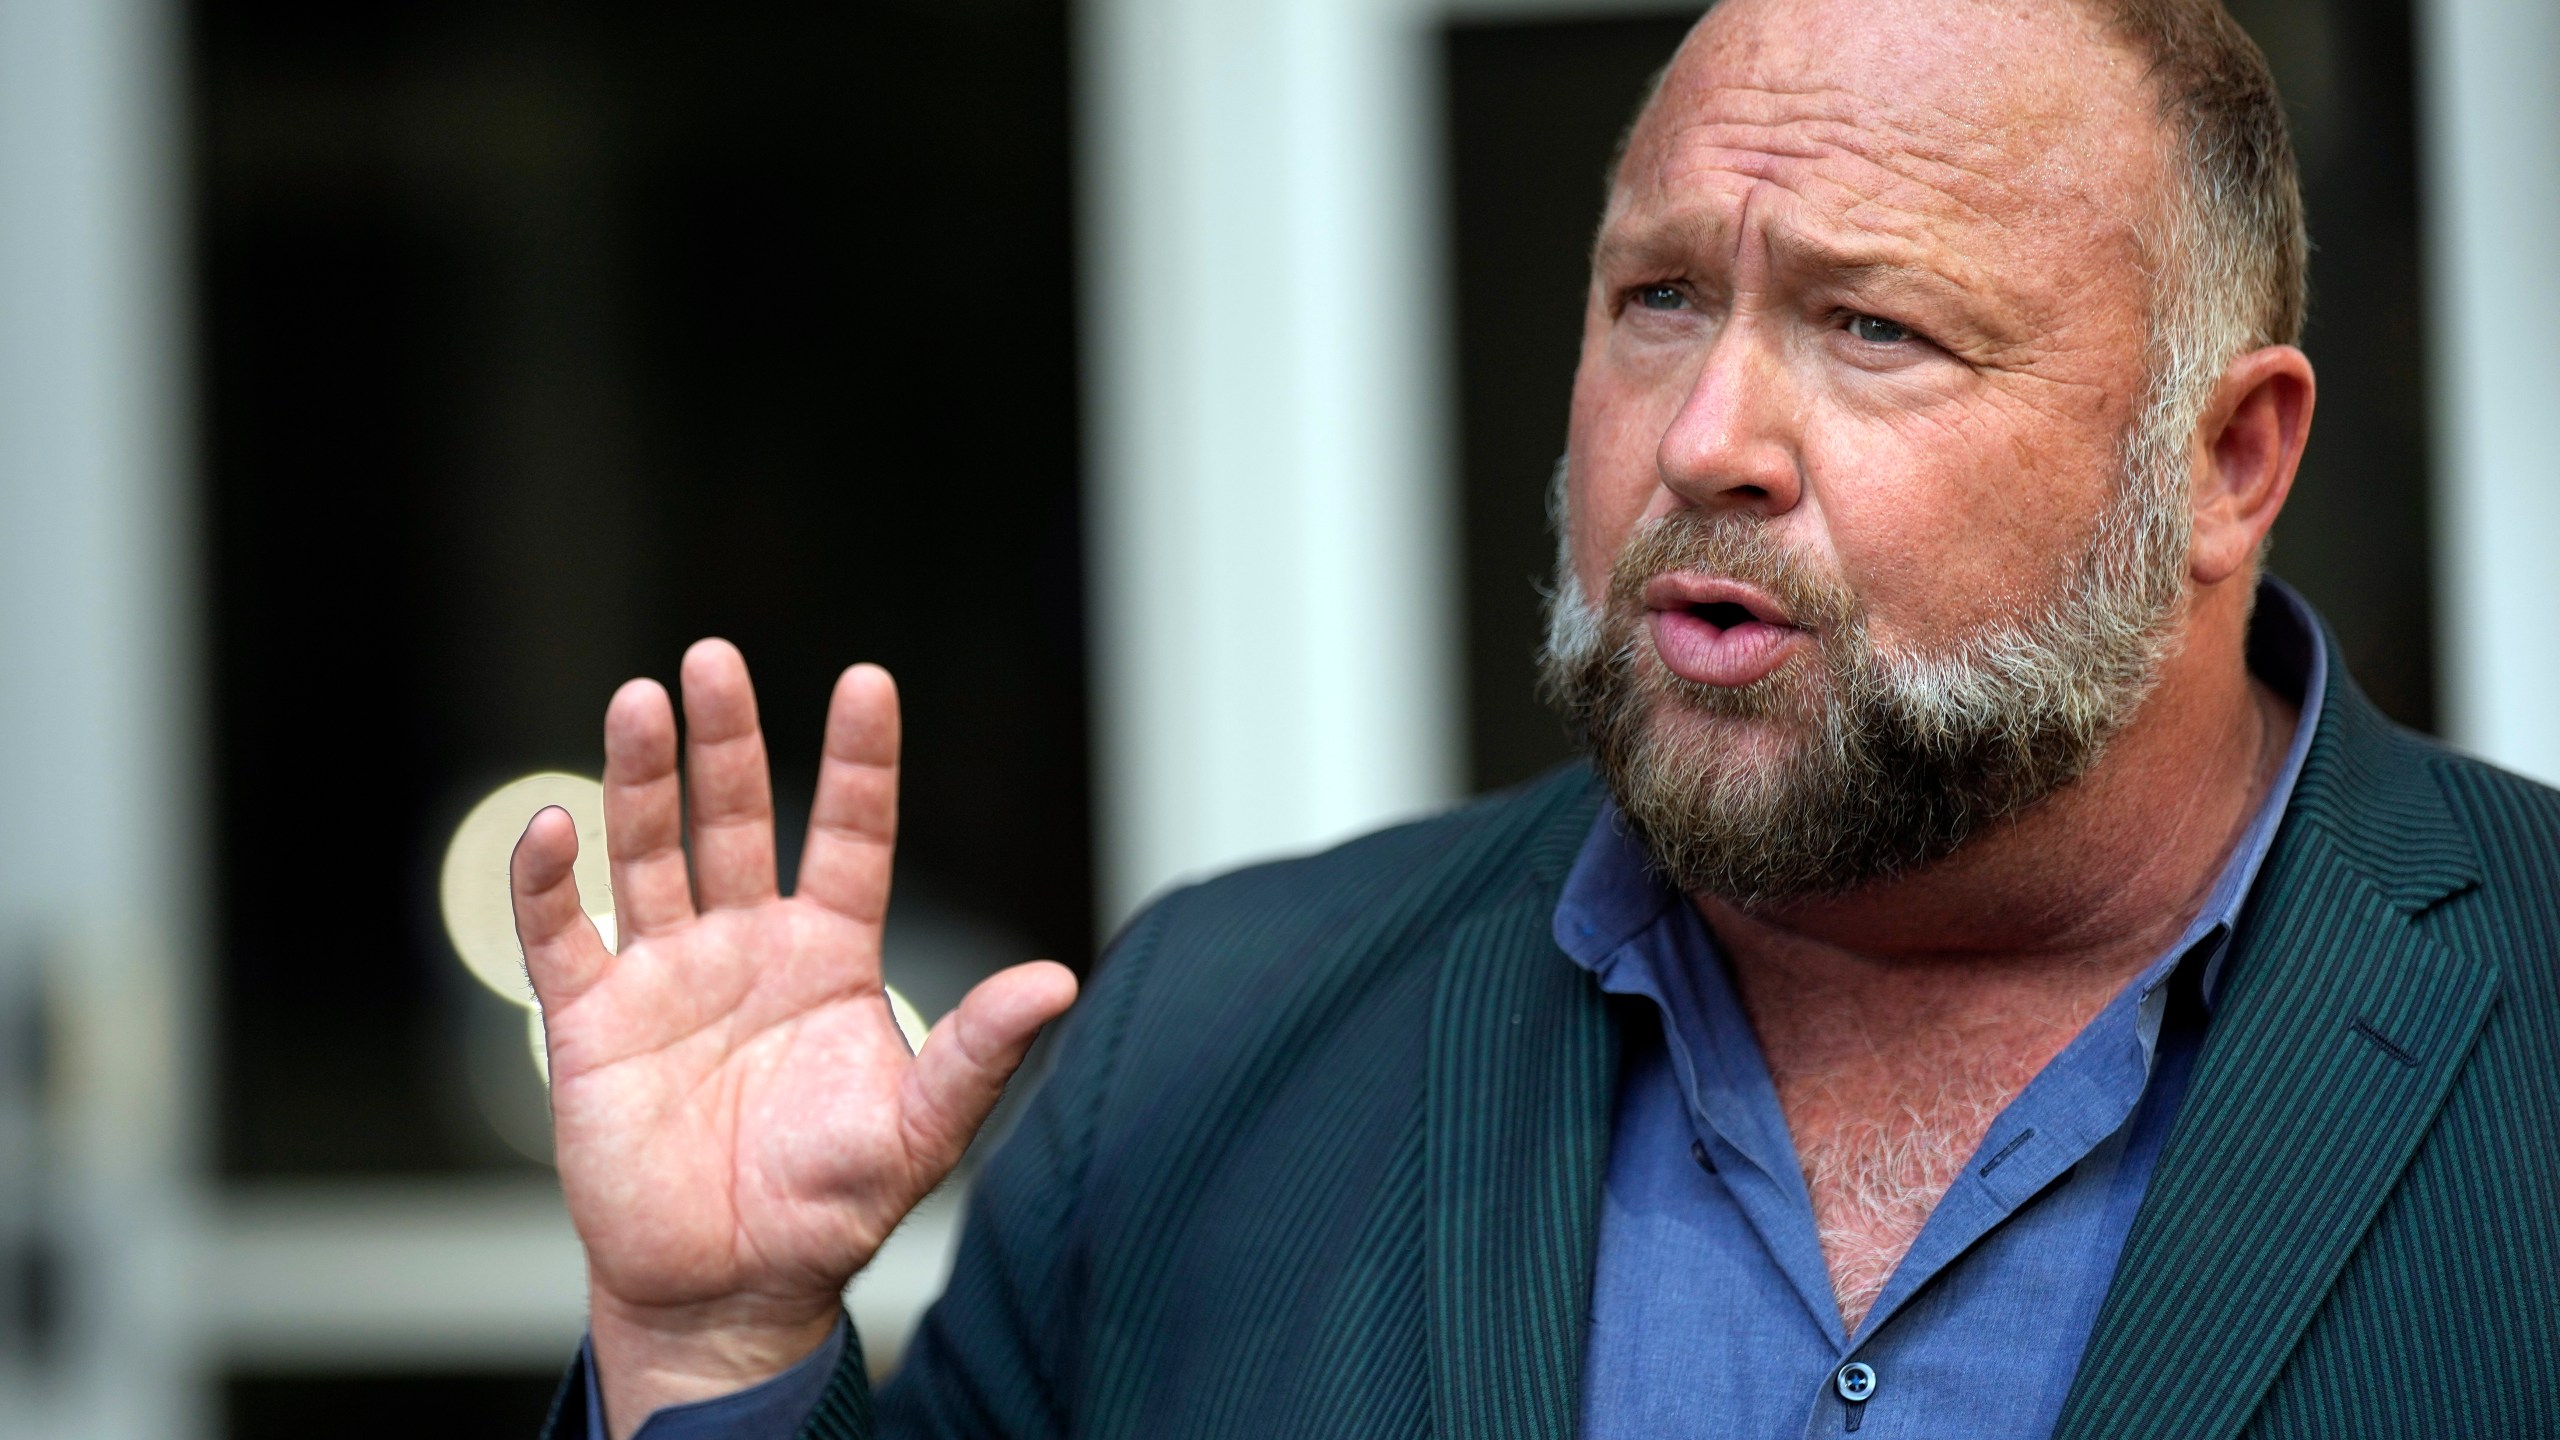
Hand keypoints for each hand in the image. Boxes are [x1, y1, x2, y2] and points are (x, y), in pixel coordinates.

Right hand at [509, 640, 1077, 1437]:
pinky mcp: (592, 1022)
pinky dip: (549, 883)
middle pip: (732, 817)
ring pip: (647, 852)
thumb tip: (1059, 980)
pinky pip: (562, 937)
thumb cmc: (827, 1207)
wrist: (729, 1289)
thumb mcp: (920, 1131)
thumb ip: (978, 1052)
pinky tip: (557, 826)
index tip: (867, 682)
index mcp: (830, 954)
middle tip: (714, 659)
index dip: (857, 763)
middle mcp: (746, 944)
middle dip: (725, 739)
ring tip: (641, 699)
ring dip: (639, 778)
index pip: (847, 835)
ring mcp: (665, 975)